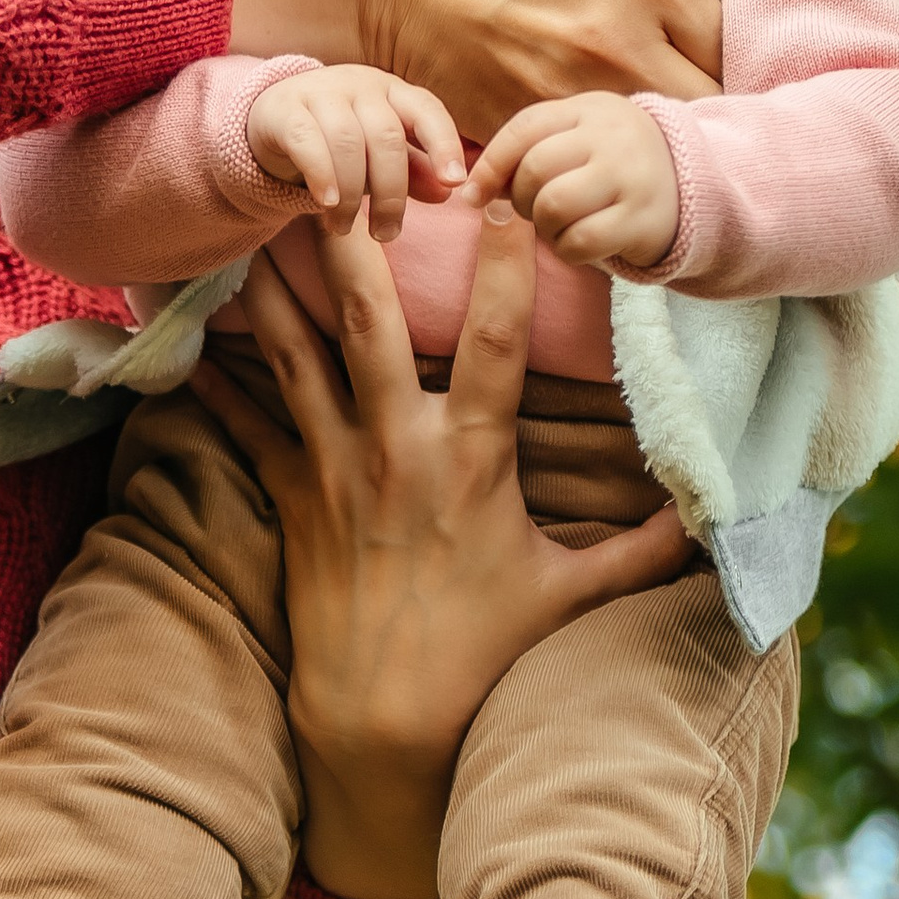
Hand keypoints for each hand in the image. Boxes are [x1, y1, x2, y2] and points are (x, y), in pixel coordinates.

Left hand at [186, 204, 689, 898]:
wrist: (385, 724)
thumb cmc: (484, 656)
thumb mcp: (571, 598)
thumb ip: (642, 551)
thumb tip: (710, 517)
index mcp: (470, 458)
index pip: (491, 343)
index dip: (500, 268)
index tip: (505, 199)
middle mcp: (396, 449)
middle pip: (369, 326)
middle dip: (353, 245)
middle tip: (337, 174)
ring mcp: (335, 471)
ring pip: (296, 359)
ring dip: (275, 292)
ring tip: (253, 228)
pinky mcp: (292, 502)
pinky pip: (247, 429)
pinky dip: (218, 386)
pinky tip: (189, 343)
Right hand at [223, 0, 788, 127]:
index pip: (737, 44)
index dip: (733, 51)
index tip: (717, 50)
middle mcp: (623, 44)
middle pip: (709, 105)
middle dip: (708, 101)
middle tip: (691, 89)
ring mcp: (574, 93)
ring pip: (653, 139)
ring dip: (658, 129)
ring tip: (648, 112)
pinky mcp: (532, 126)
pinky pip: (590, 157)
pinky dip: (599, 149)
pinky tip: (594, 131)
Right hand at [246, 65, 463, 241]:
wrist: (273, 119)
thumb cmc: (339, 139)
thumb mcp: (378, 156)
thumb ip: (413, 170)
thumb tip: (447, 193)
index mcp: (393, 91)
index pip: (427, 111)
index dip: (445, 144)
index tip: (455, 182)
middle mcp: (360, 84)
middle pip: (386, 138)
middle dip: (391, 194)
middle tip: (386, 233)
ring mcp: (321, 92)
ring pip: (347, 143)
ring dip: (350, 196)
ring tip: (343, 227)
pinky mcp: (285, 109)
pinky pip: (307, 142)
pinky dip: (321, 176)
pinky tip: (326, 204)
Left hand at [466, 92, 679, 268]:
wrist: (692, 190)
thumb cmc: (615, 168)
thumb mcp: (579, 143)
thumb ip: (531, 153)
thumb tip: (473, 189)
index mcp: (590, 109)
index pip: (526, 128)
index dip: (491, 164)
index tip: (472, 195)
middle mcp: (613, 135)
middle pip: (535, 169)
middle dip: (522, 200)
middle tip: (537, 212)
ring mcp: (632, 175)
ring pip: (553, 205)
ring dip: (544, 227)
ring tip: (560, 227)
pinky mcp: (644, 218)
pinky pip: (580, 240)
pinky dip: (568, 250)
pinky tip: (580, 244)